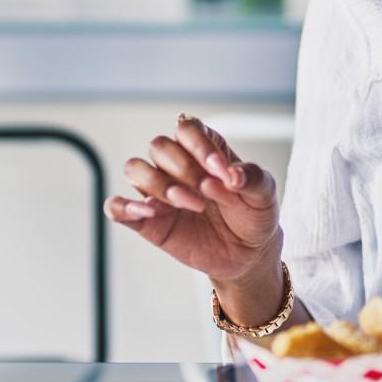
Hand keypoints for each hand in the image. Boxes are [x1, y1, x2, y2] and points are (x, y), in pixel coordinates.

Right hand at [105, 115, 280, 285]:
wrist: (248, 253)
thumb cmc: (253, 214)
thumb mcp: (264, 193)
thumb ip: (252, 177)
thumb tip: (232, 175)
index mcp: (203, 148)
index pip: (186, 128)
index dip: (199, 146)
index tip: (221, 172)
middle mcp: (177, 164)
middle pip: (159, 146)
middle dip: (183, 168)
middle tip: (208, 193)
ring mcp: (159, 192)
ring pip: (135, 168)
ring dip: (159, 185)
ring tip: (189, 204)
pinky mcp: (147, 221)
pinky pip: (116, 207)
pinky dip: (124, 207)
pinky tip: (149, 212)